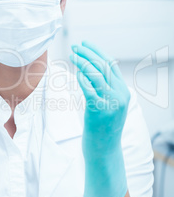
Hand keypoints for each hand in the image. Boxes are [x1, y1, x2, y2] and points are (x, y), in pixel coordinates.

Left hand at [69, 40, 129, 196]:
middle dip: (89, 53)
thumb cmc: (102, 130)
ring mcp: (111, 103)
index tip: (86, 44)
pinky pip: (90, 88)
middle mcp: (120, 96)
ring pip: (97, 75)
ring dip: (83, 62)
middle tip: (76, 46)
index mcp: (123, 93)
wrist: (104, 152)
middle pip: (104, 66)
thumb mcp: (109, 107)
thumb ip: (105, 91)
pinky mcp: (99, 110)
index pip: (112, 65)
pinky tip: (75, 71)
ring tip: (72, 54)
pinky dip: (82, 77)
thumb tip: (90, 73)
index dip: (98, 52)